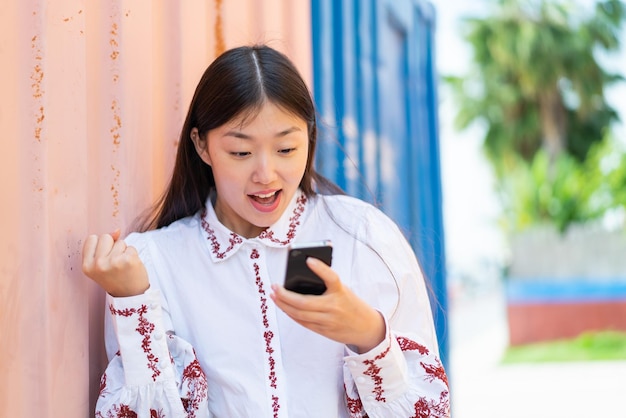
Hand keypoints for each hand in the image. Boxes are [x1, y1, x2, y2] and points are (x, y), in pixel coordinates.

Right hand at [82, 229, 149, 297]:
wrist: (130, 296)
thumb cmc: (115, 278)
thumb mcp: (101, 265)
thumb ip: (103, 246)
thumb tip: (116, 231)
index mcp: (87, 266)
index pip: (91, 239)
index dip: (100, 246)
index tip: (104, 258)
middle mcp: (98, 264)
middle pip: (105, 237)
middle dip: (112, 246)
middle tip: (115, 263)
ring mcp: (113, 262)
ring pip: (120, 242)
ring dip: (124, 251)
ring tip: (123, 266)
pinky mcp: (128, 260)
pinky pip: (131, 247)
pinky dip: (133, 254)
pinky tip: (131, 266)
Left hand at [271, 258, 385, 352]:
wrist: (366, 328)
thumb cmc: (352, 305)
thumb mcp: (344, 291)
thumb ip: (327, 286)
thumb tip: (301, 279)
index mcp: (342, 292)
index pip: (332, 278)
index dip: (321, 268)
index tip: (309, 260)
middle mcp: (334, 307)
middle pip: (304, 302)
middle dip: (285, 295)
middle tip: (274, 287)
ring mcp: (328, 321)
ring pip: (300, 314)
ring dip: (284, 305)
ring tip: (274, 296)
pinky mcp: (324, 330)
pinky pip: (303, 322)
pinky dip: (291, 314)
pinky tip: (284, 307)